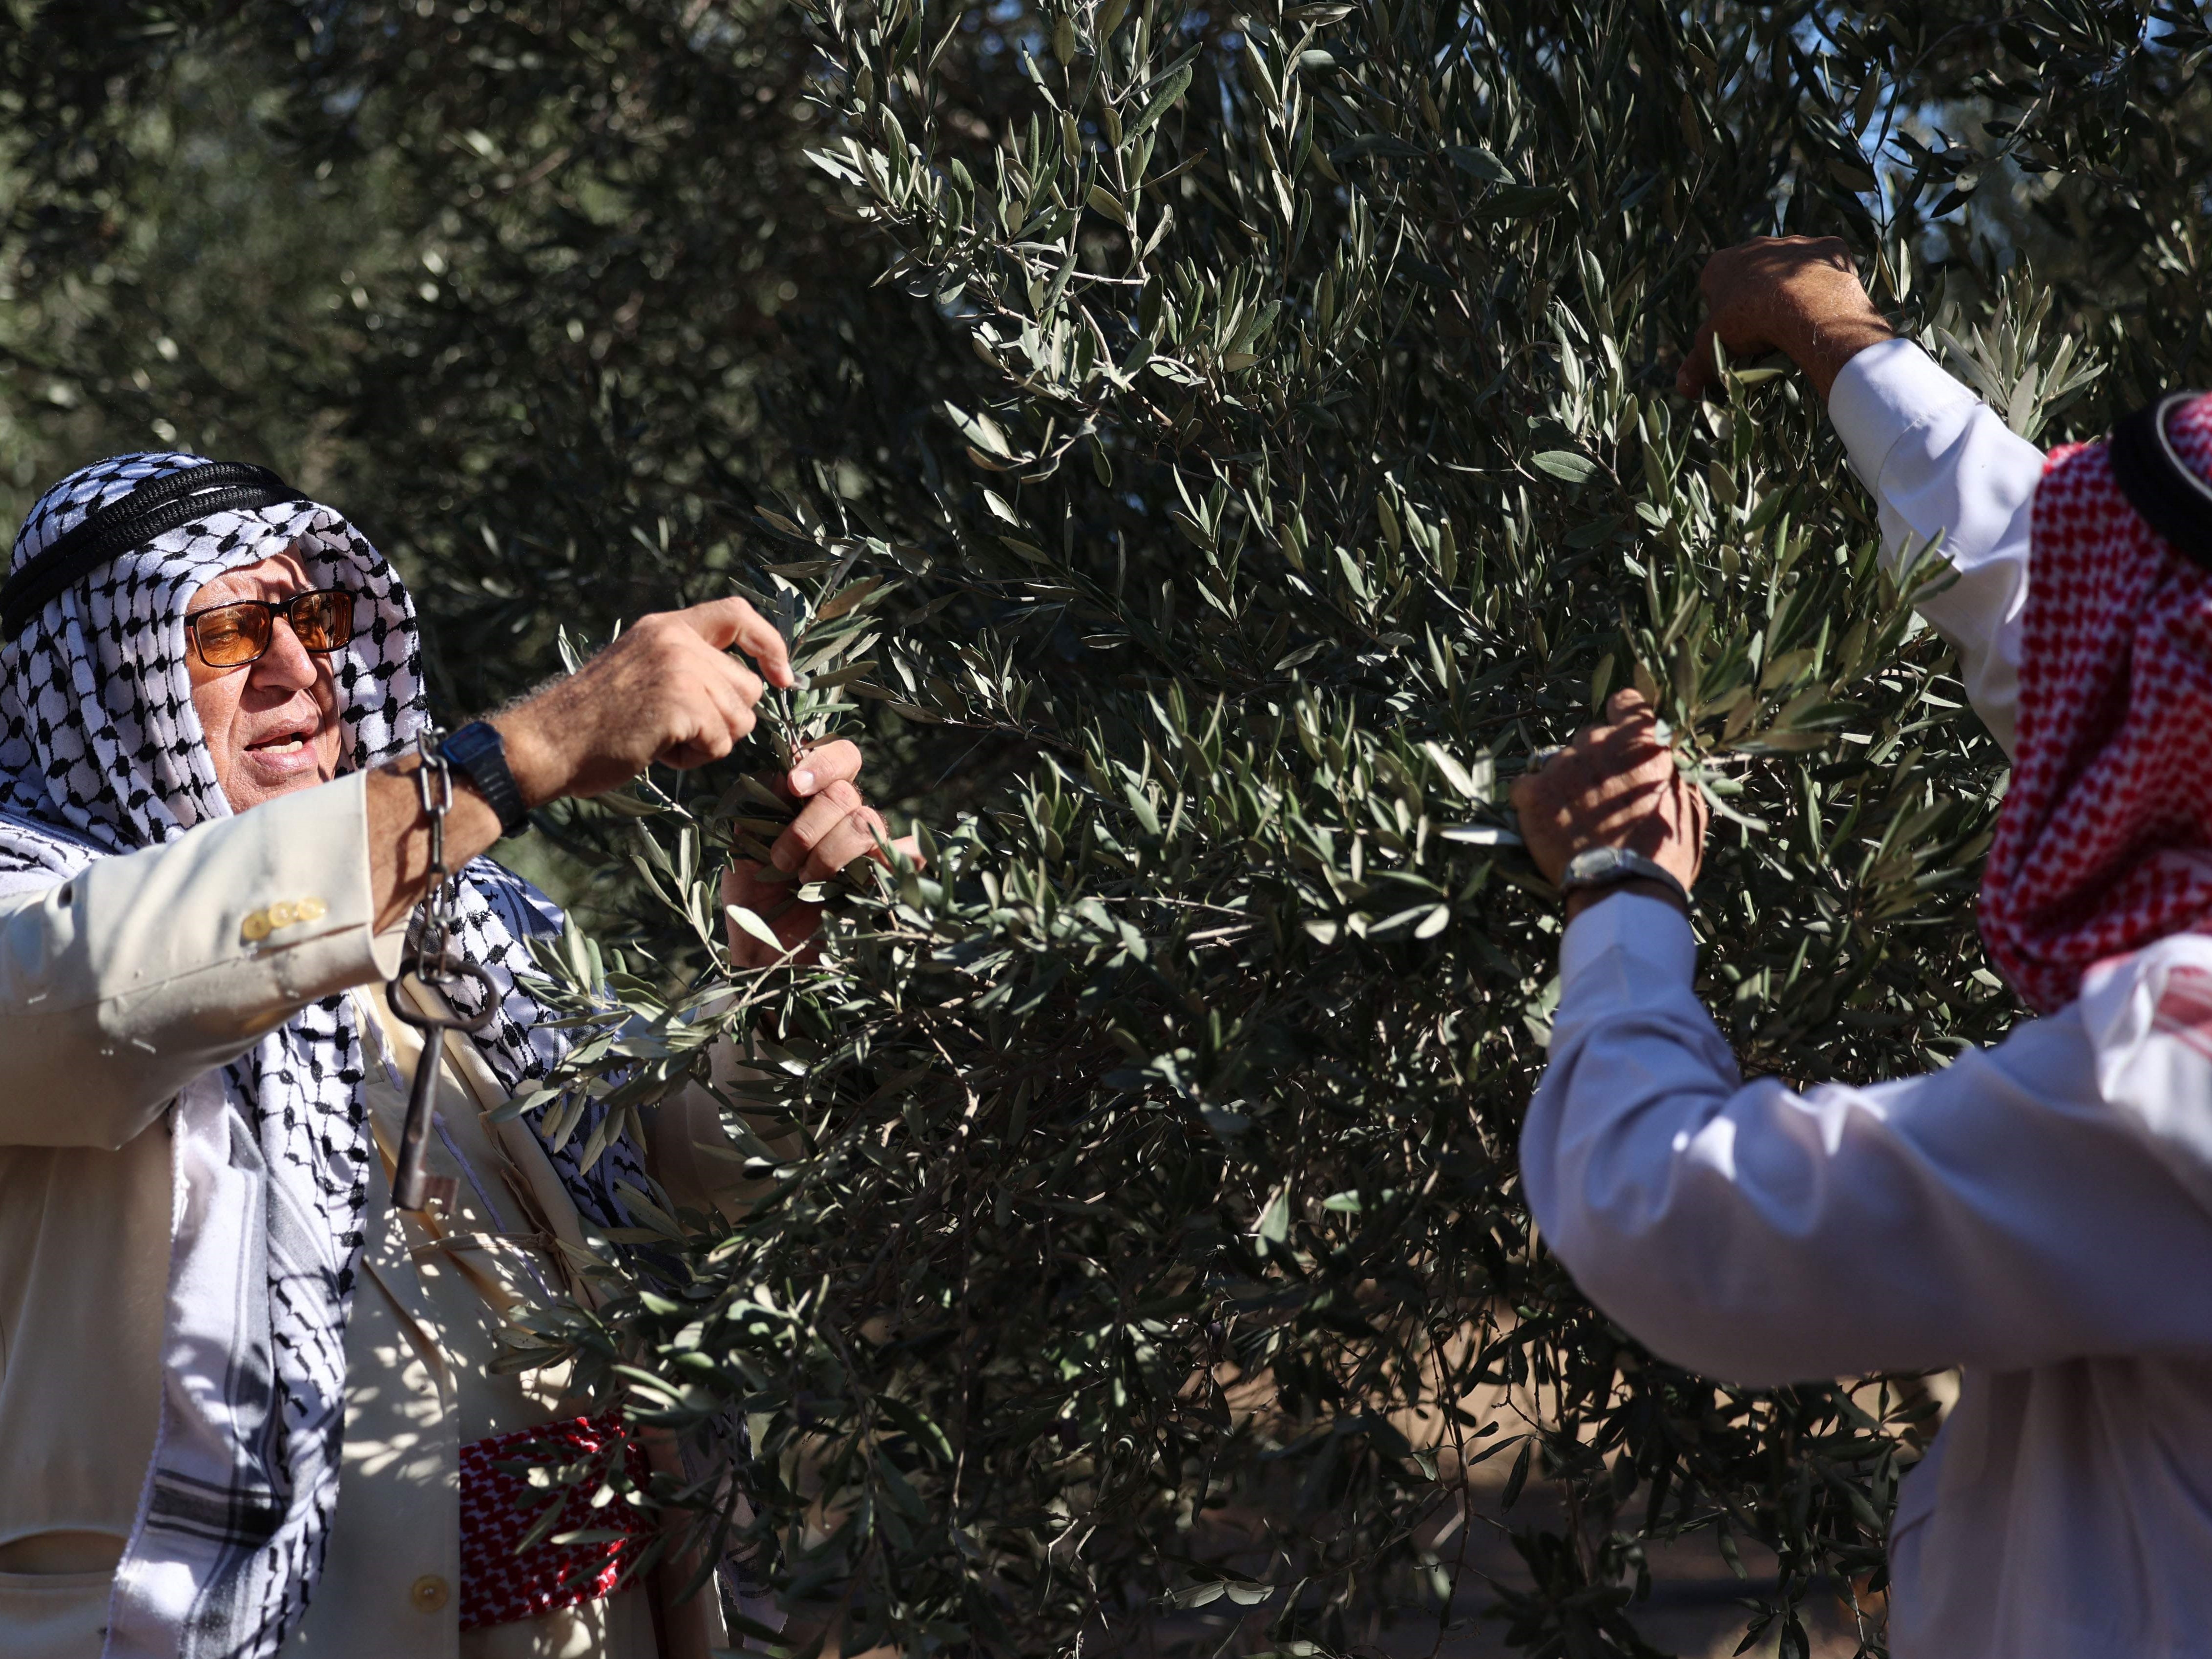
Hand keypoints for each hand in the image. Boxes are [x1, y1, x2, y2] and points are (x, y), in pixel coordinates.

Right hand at [494, 598, 794, 803]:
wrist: (547, 743)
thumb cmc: (592, 722)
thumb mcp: (641, 671)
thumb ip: (688, 666)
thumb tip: (751, 687)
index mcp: (666, 627)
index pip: (738, 614)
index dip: (769, 644)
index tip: (781, 677)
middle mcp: (676, 639)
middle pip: (746, 686)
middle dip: (724, 720)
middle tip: (674, 729)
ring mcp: (680, 669)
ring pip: (739, 719)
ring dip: (707, 742)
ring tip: (660, 738)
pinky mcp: (680, 703)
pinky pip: (720, 742)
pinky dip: (694, 758)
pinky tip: (657, 750)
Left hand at [720, 738, 922, 966]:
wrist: (763, 951)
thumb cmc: (752, 897)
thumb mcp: (743, 845)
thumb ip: (760, 805)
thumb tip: (785, 773)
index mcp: (815, 801)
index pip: (840, 758)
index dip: (822, 763)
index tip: (795, 786)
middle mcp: (846, 819)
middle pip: (846, 794)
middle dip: (808, 828)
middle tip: (783, 862)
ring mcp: (868, 850)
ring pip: (863, 824)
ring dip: (827, 854)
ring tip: (803, 881)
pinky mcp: (885, 881)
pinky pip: (908, 858)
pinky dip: (906, 856)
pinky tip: (891, 866)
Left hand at [1509, 690, 1707, 919]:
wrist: (1624, 889)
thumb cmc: (1665, 854)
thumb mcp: (1689, 807)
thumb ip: (1672, 774)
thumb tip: (1666, 761)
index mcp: (1642, 742)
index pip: (1626, 703)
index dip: (1623, 719)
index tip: (1620, 737)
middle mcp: (1598, 743)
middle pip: (1590, 737)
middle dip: (1594, 761)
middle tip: (1602, 798)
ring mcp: (1562, 765)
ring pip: (1557, 762)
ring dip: (1564, 783)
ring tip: (1576, 819)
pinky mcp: (1532, 792)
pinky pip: (1526, 785)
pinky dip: (1534, 801)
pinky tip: (1548, 823)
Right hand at [1676, 235, 1894, 402]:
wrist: (1805, 304)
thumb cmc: (1750, 323)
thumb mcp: (1714, 348)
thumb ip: (1698, 365)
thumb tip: (1685, 389)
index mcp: (1722, 264)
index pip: (1714, 286)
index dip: (1722, 312)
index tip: (1734, 333)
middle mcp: (1757, 246)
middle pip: (1753, 274)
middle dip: (1757, 296)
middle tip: (1766, 329)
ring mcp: (1795, 243)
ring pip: (1789, 267)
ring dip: (1791, 288)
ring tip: (1799, 319)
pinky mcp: (1829, 247)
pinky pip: (1825, 266)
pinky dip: (1824, 283)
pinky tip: (1825, 305)